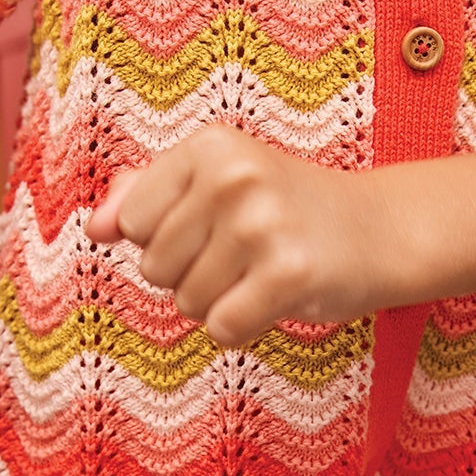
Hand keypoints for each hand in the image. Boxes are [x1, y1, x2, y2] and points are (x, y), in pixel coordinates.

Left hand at [85, 126, 386, 344]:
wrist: (380, 230)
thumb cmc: (286, 208)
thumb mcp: (218, 181)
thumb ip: (148, 193)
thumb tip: (95, 226)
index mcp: (209, 147)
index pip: (133, 224)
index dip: (165, 239)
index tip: (215, 225)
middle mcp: (233, 178)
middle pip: (154, 267)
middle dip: (191, 275)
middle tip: (245, 253)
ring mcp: (262, 226)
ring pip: (186, 303)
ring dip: (219, 303)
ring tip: (262, 272)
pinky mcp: (289, 275)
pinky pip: (222, 328)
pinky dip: (243, 327)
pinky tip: (275, 299)